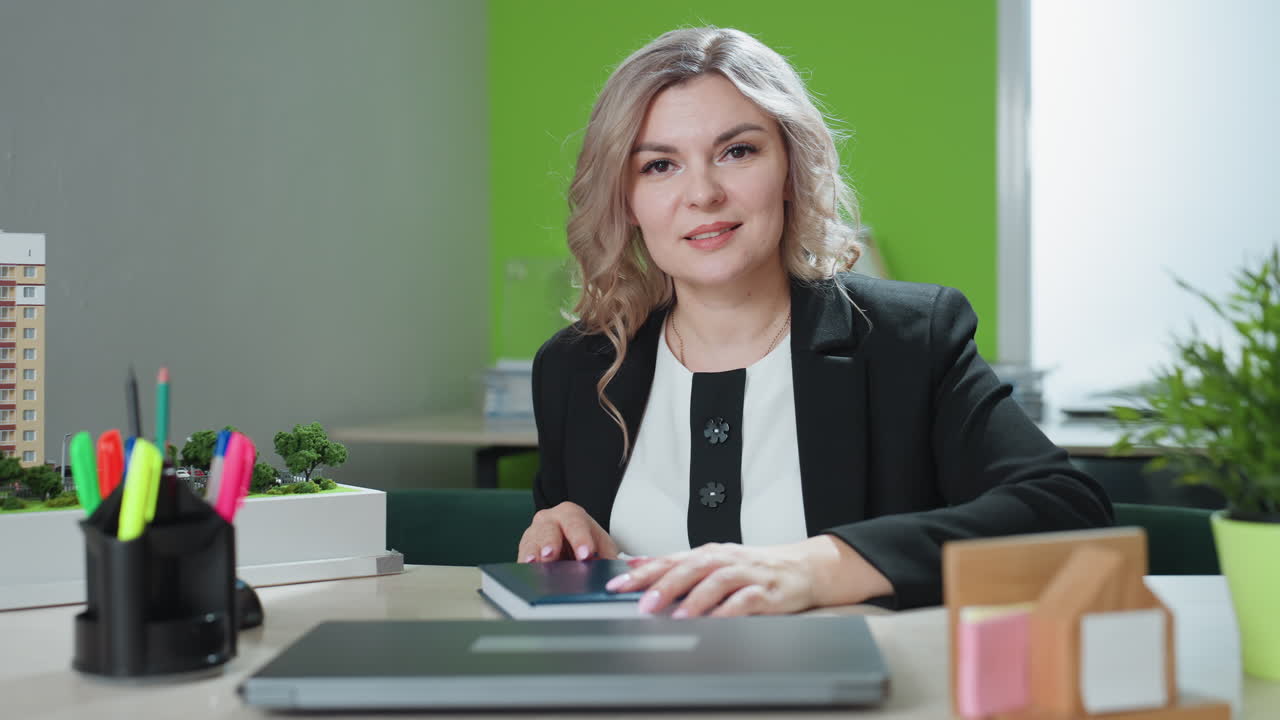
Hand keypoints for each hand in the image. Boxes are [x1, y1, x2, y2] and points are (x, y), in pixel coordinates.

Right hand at [517, 501, 619, 562]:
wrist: (569, 541)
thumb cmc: (586, 542)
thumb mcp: (602, 545)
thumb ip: (609, 556)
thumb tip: (621, 570)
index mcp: (571, 514)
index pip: (576, 524)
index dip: (580, 539)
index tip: (586, 554)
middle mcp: (549, 520)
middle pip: (548, 530)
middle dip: (550, 542)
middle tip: (553, 555)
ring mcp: (534, 534)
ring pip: (531, 542)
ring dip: (533, 553)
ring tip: (534, 562)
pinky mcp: (524, 550)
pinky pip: (522, 556)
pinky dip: (524, 565)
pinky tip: (526, 570)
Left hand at [604, 536, 891, 616]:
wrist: (804, 568)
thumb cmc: (756, 568)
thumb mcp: (714, 561)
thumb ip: (678, 565)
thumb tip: (639, 563)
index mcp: (709, 554)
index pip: (670, 559)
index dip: (643, 571)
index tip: (618, 584)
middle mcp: (725, 560)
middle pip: (690, 568)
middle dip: (664, 585)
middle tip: (643, 603)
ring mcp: (747, 575)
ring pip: (717, 582)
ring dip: (695, 599)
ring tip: (676, 615)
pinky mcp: (768, 592)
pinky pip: (746, 601)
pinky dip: (729, 611)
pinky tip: (715, 622)